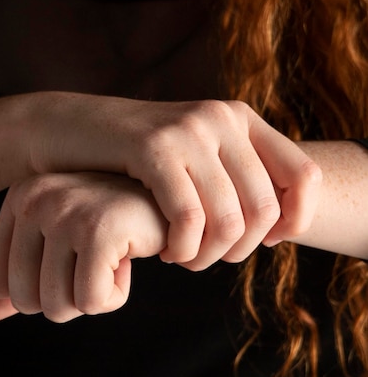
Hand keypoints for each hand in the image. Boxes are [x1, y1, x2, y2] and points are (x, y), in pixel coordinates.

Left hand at [0, 172, 167, 322]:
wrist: (171, 199)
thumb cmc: (115, 224)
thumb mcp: (61, 246)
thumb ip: (20, 278)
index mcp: (20, 198)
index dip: (37, 290)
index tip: (70, 260)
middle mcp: (35, 200)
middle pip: (26, 301)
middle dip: (68, 298)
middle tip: (95, 262)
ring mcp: (65, 212)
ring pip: (57, 307)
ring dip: (93, 297)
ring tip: (112, 257)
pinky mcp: (98, 229)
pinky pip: (92, 302)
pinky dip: (115, 296)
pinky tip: (128, 259)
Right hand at [32, 95, 321, 268]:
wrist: (70, 129)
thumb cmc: (134, 157)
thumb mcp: (193, 159)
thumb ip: (235, 180)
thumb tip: (280, 225)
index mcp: (239, 118)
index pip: (306, 175)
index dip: (298, 219)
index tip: (268, 242)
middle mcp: (221, 118)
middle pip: (265, 208)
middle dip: (239, 249)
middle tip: (206, 258)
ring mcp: (188, 130)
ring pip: (231, 220)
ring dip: (209, 256)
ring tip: (185, 258)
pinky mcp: (153, 147)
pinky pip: (189, 217)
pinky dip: (183, 248)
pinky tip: (166, 251)